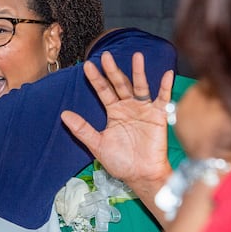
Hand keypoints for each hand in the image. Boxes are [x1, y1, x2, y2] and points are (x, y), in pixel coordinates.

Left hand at [61, 52, 173, 222]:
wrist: (140, 175)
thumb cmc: (120, 161)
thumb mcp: (97, 144)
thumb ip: (82, 129)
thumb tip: (63, 114)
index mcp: (113, 112)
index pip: (102, 91)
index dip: (95, 79)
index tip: (86, 65)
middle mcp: (128, 107)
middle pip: (119, 84)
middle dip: (113, 70)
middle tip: (106, 56)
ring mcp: (143, 109)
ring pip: (140, 86)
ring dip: (138, 72)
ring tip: (137, 56)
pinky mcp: (158, 116)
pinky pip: (163, 98)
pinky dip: (165, 86)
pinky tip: (167, 73)